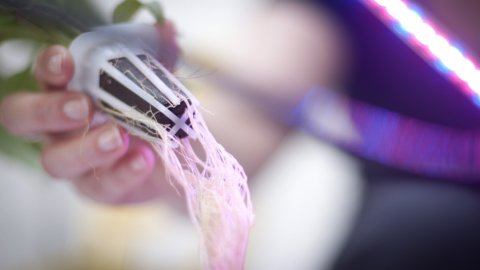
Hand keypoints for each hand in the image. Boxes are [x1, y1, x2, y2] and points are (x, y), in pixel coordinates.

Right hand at [0, 23, 179, 203]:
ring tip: (118, 137)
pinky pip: (103, 186)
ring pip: (57, 161)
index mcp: (68, 93)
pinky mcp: (101, 189)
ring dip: (86, 147)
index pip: (43, 78)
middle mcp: (60, 128)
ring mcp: (77, 163)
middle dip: (48, 110)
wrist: (176, 155)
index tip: (67, 61)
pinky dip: (123, 171)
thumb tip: (169, 30)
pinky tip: (144, 158)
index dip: (48, 68)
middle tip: (82, 107)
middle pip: (24, 120)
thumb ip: (159, 57)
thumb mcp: (157, 82)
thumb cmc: (152, 112)